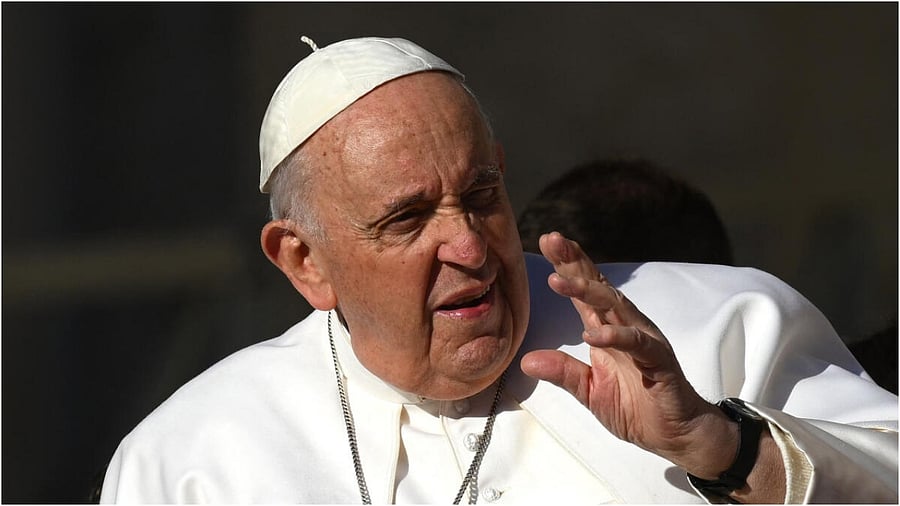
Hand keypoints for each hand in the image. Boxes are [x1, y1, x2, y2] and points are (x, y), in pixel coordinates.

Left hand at [520, 232, 737, 477]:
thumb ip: (563, 372)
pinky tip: (593, 333)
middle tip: (552, 241)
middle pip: (598, 287)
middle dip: (574, 263)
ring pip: (617, 307)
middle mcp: (626, 326)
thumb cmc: (636, 407)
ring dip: (588, 291)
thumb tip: (526, 361)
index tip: (547, 241)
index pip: (585, 291)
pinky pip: (638, 343)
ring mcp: (644, 340)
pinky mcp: (659, 361)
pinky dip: (616, 336)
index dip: (567, 265)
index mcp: (607, 329)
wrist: (675, 434)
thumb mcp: (589, 391)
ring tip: (559, 281)